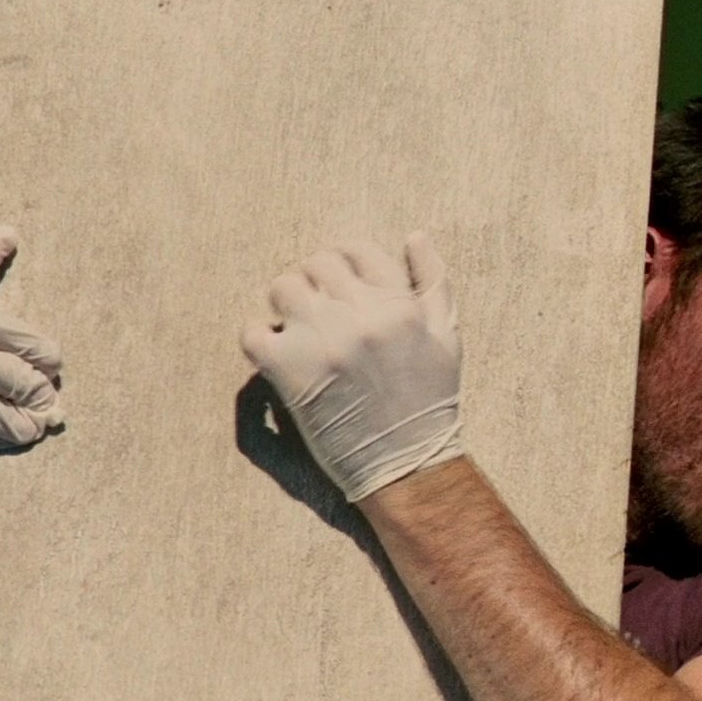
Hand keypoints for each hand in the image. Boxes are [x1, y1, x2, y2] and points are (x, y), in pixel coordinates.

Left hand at [241, 233, 463, 500]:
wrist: (407, 465)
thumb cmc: (429, 400)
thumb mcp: (448, 334)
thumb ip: (433, 280)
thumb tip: (414, 235)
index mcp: (397, 302)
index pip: (357, 249)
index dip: (346, 263)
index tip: (342, 285)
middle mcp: (357, 314)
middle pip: (316, 264)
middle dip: (316, 283)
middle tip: (320, 311)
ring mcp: (319, 340)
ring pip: (282, 287)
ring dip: (287, 304)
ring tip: (298, 329)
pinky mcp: (288, 371)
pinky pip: (253, 332)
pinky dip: (259, 339)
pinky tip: (276, 353)